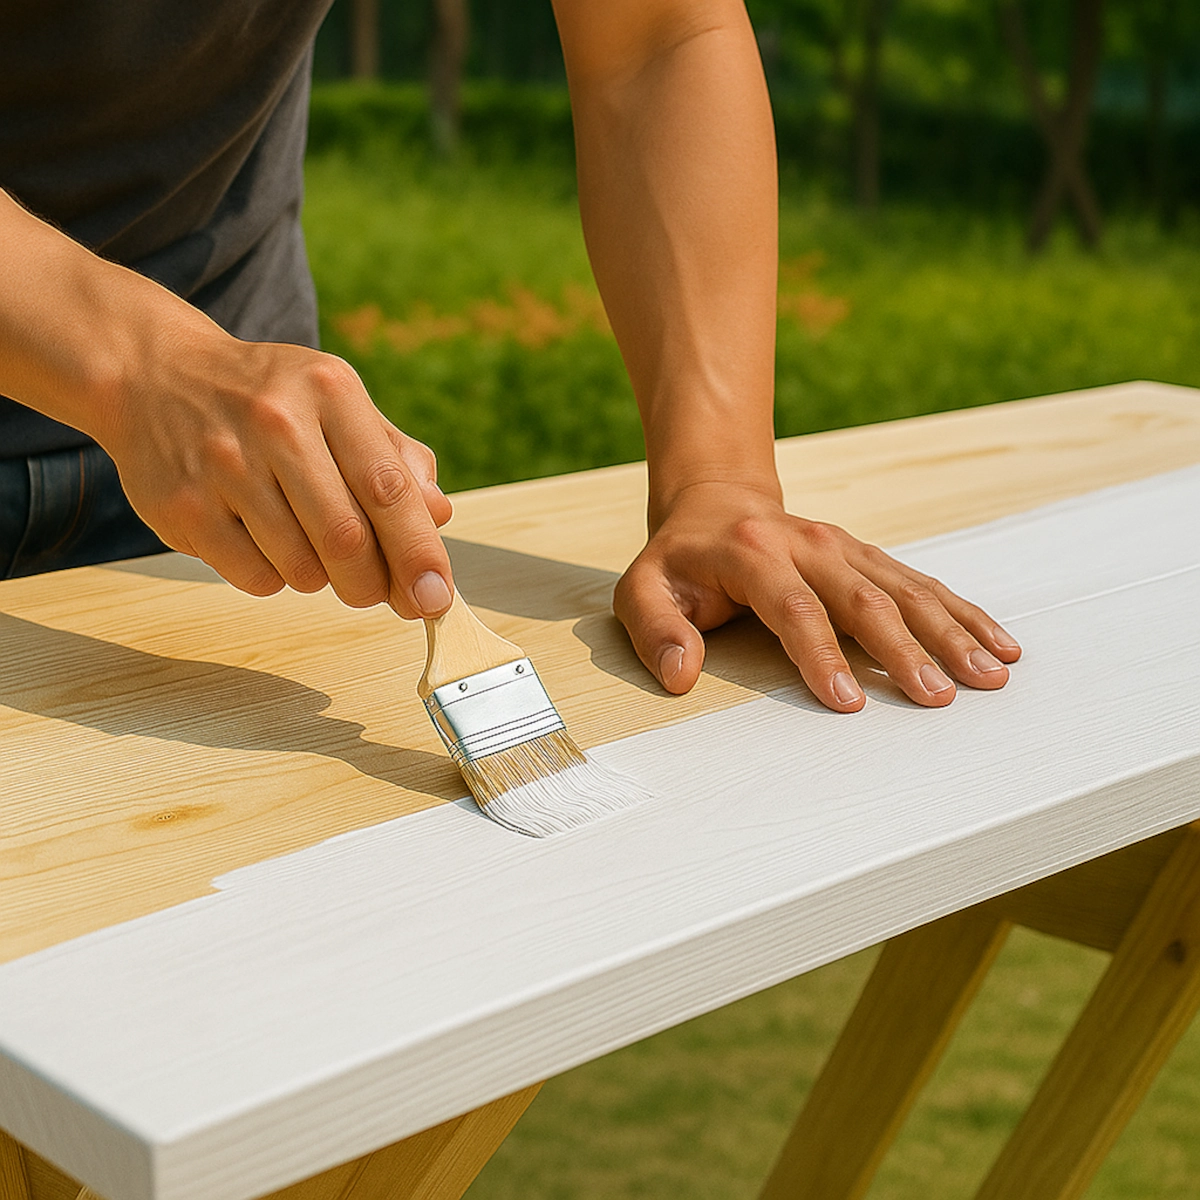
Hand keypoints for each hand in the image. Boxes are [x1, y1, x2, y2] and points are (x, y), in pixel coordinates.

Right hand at [102, 331, 454, 617]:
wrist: (153, 373)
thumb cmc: (269, 399)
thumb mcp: (338, 403)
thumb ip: (395, 458)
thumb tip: (439, 516)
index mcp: (330, 391)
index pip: (389, 488)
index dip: (420, 553)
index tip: (437, 598)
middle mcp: (277, 422)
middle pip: (347, 540)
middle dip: (373, 584)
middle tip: (378, 590)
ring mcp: (224, 463)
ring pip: (302, 567)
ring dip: (321, 578)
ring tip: (308, 543)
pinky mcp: (183, 505)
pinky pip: (255, 577)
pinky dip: (274, 578)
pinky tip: (263, 541)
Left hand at [614, 481, 1021, 709]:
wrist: (716, 504)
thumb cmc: (679, 561)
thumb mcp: (641, 589)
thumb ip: (655, 629)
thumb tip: (680, 675)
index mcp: (752, 554)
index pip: (793, 608)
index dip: (820, 655)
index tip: (847, 703)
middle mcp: (808, 545)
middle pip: (864, 598)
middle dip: (905, 650)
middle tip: (938, 698)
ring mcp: (845, 548)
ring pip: (906, 588)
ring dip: (950, 632)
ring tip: (989, 675)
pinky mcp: (868, 556)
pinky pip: (921, 583)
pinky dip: (962, 613)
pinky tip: (998, 643)